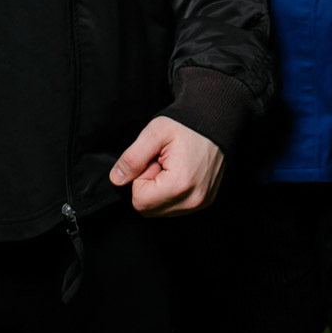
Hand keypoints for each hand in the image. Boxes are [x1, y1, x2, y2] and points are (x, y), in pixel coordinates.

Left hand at [109, 116, 224, 216]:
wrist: (215, 122)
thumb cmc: (186, 126)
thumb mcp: (154, 133)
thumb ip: (132, 158)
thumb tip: (117, 179)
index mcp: (180, 185)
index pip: (139, 202)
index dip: (140, 179)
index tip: (153, 161)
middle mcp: (192, 200)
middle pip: (149, 210)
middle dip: (149, 187)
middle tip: (161, 163)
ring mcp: (200, 203)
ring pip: (161, 210)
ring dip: (159, 190)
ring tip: (172, 166)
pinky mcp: (204, 202)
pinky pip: (175, 207)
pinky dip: (171, 192)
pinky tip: (179, 172)